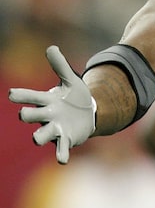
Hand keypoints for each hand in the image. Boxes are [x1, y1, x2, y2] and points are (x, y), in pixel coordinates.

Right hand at [8, 45, 95, 163]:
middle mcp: (47, 116)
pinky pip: (61, 149)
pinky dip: (60, 154)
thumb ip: (60, 66)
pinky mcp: (66, 139)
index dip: (22, 96)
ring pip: (42, 135)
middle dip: (28, 115)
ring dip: (40, 136)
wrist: (88, 113)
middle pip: (31, 116)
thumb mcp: (70, 80)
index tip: (12, 93)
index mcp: (46, 101)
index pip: (31, 97)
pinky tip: (62, 160)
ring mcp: (55, 129)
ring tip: (36, 139)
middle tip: (24, 114)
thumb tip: (51, 47)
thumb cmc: (74, 96)